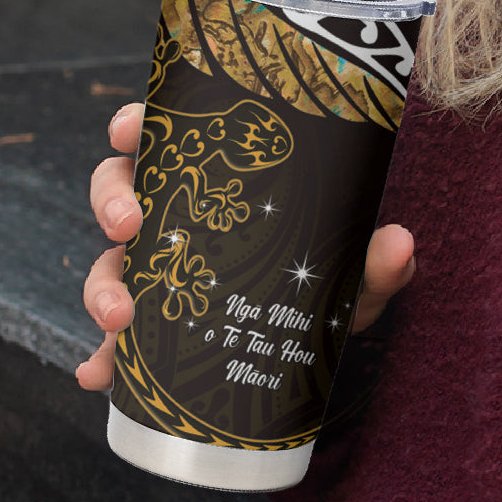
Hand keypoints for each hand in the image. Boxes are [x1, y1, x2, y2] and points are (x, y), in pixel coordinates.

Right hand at [74, 103, 415, 389]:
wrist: (326, 344)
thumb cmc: (334, 284)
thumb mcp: (357, 274)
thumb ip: (378, 261)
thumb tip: (400, 243)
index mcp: (217, 182)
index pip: (166, 137)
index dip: (135, 125)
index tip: (129, 129)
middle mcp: (180, 218)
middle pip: (120, 192)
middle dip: (112, 203)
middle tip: (129, 225)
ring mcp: (163, 271)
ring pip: (110, 263)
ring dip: (102, 286)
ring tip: (119, 318)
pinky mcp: (156, 328)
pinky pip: (116, 341)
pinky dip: (103, 359)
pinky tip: (100, 376)